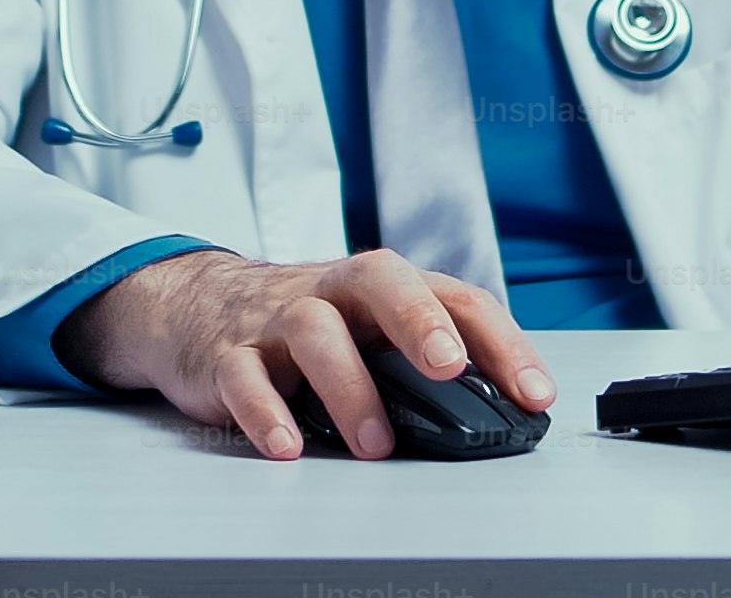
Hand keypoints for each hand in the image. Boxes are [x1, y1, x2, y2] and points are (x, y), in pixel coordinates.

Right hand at [52, 247, 554, 459]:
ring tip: (375, 444)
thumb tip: (498, 417)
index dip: (500, 343)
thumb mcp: (370, 328)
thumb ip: (423, 362)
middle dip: (420, 323)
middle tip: (449, 369)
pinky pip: (246, 377)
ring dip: (349, 388)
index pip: (455, 298)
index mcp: (384, 286)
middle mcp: (334, 292)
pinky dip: (267, 412)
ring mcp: (278, 320)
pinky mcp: (228, 355)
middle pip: (382, 284)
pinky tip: (288, 446)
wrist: (197, 305)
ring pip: (315, 333)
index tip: (533, 392)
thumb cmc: (305, 320)